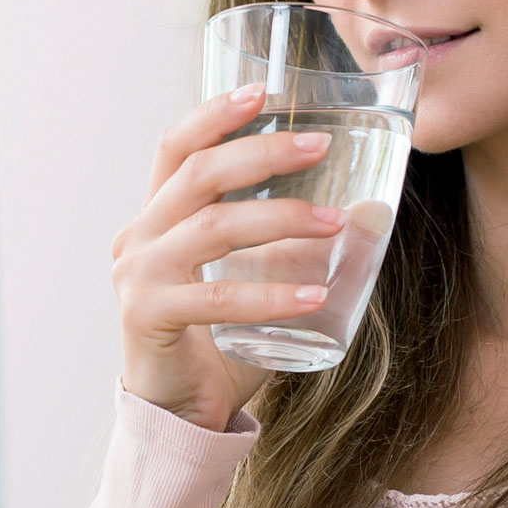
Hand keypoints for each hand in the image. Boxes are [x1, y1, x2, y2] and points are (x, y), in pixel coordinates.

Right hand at [109, 83, 343, 431]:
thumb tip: (369, 212)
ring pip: (213, 229)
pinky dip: (269, 294)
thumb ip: (295, 248)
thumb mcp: (257, 280)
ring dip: (280, 220)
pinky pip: (216, 298)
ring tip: (335, 223)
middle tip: (321, 147)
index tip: (264, 92)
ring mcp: (138, 277)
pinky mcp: (147, 317)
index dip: (215, 114)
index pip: (176, 148)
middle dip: (264, 153)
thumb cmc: (220, 342)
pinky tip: (315, 296)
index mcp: (157, 217)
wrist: (179, 415)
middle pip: (199, 175)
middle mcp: (139, 237)